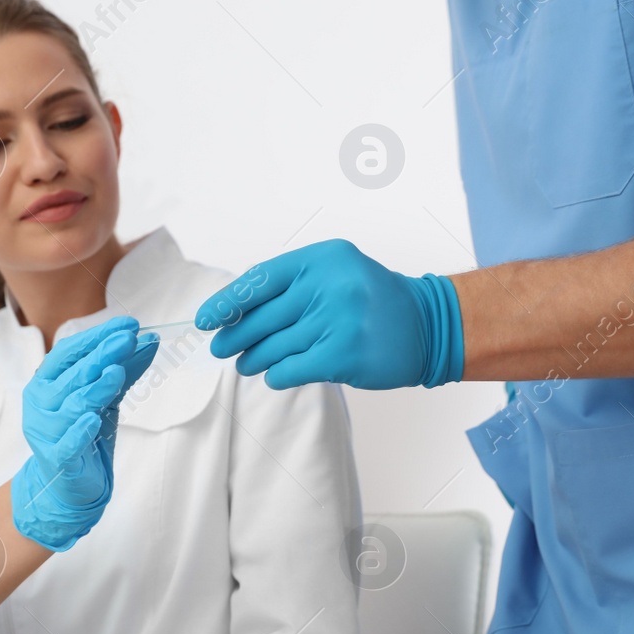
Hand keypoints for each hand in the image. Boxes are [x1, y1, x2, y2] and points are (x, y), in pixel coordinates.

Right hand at [11, 316, 157, 550]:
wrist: (69, 486)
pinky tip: (93, 419)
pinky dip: (79, 431)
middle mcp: (41, 404)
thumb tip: (149, 340)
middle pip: (73, 375)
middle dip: (102, 355)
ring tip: (117, 373)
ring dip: (95, 388)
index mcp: (47, 382)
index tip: (128, 325)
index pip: (69, 352)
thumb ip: (123, 369)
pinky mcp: (57, 459)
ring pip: (72, 405)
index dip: (97, 337)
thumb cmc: (84, 434)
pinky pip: (68, 443)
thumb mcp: (105, 398)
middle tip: (128, 339)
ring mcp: (46, 432)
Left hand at [193, 239, 464, 389]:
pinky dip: (277, 375)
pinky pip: (290, 369)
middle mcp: (329, 285)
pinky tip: (275, 375)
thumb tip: (233, 313)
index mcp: (322, 258)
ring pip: (272, 347)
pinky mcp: (342, 355)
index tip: (205, 319)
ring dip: (253, 359)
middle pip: (261, 317)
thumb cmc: (372, 301)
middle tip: (221, 347)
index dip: (227, 301)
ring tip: (246, 364)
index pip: (260, 280)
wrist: (428, 325)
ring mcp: (337, 320)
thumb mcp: (334, 274)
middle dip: (234, 336)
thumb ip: (290, 287)